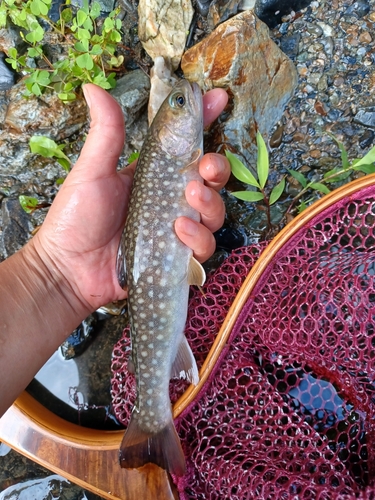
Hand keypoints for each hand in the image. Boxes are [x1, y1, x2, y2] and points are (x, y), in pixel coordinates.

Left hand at [31, 84, 229, 311]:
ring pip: (213, 213)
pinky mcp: (176, 257)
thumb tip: (93, 87)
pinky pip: (203, 246)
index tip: (218, 99)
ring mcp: (175, 230)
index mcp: (152, 175)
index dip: (204, 121)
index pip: (184, 145)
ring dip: (210, 203)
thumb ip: (105, 133)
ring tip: (190, 198)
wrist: (68, 269)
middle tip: (206, 166)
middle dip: (217, 168)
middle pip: (210, 181)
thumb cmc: (76, 219)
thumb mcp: (92, 171)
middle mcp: (169, 201)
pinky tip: (178, 231)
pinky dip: (197, 237)